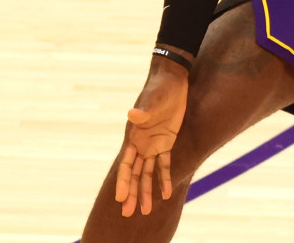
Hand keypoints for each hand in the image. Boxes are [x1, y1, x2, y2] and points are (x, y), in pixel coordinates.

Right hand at [115, 55, 189, 215]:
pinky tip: (165, 194)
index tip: (121, 198)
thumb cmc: (160, 87)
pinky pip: (164, 164)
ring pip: (147, 173)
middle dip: (132, 193)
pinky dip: (164, 178)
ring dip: (147, 191)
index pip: (127, 164)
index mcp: (133, 136)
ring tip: (146, 211)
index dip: (124, 181)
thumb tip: (133, 114)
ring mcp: (153, 144)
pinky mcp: (166, 141)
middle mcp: (140, 143)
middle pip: (135, 174)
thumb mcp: (154, 98)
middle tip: (129, 213)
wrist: (173, 80)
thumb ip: (146, 109)